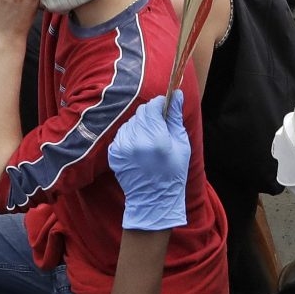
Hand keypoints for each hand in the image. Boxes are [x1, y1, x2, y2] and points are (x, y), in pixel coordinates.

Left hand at [107, 90, 191, 230]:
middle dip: (150, 115)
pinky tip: (138, 148)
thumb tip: (178, 94)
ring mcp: (122, 147)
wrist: (153, 199)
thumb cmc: (173, 172)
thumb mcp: (181, 144)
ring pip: (130, 121)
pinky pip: (122, 133)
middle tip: (158, 128)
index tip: (164, 109)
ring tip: (149, 141)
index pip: (153, 106)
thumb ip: (176, 117)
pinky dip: (130, 136)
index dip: (160, 104)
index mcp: (157, 139)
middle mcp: (137, 141)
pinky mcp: (113, 153)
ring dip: (139, 125)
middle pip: (141, 112)